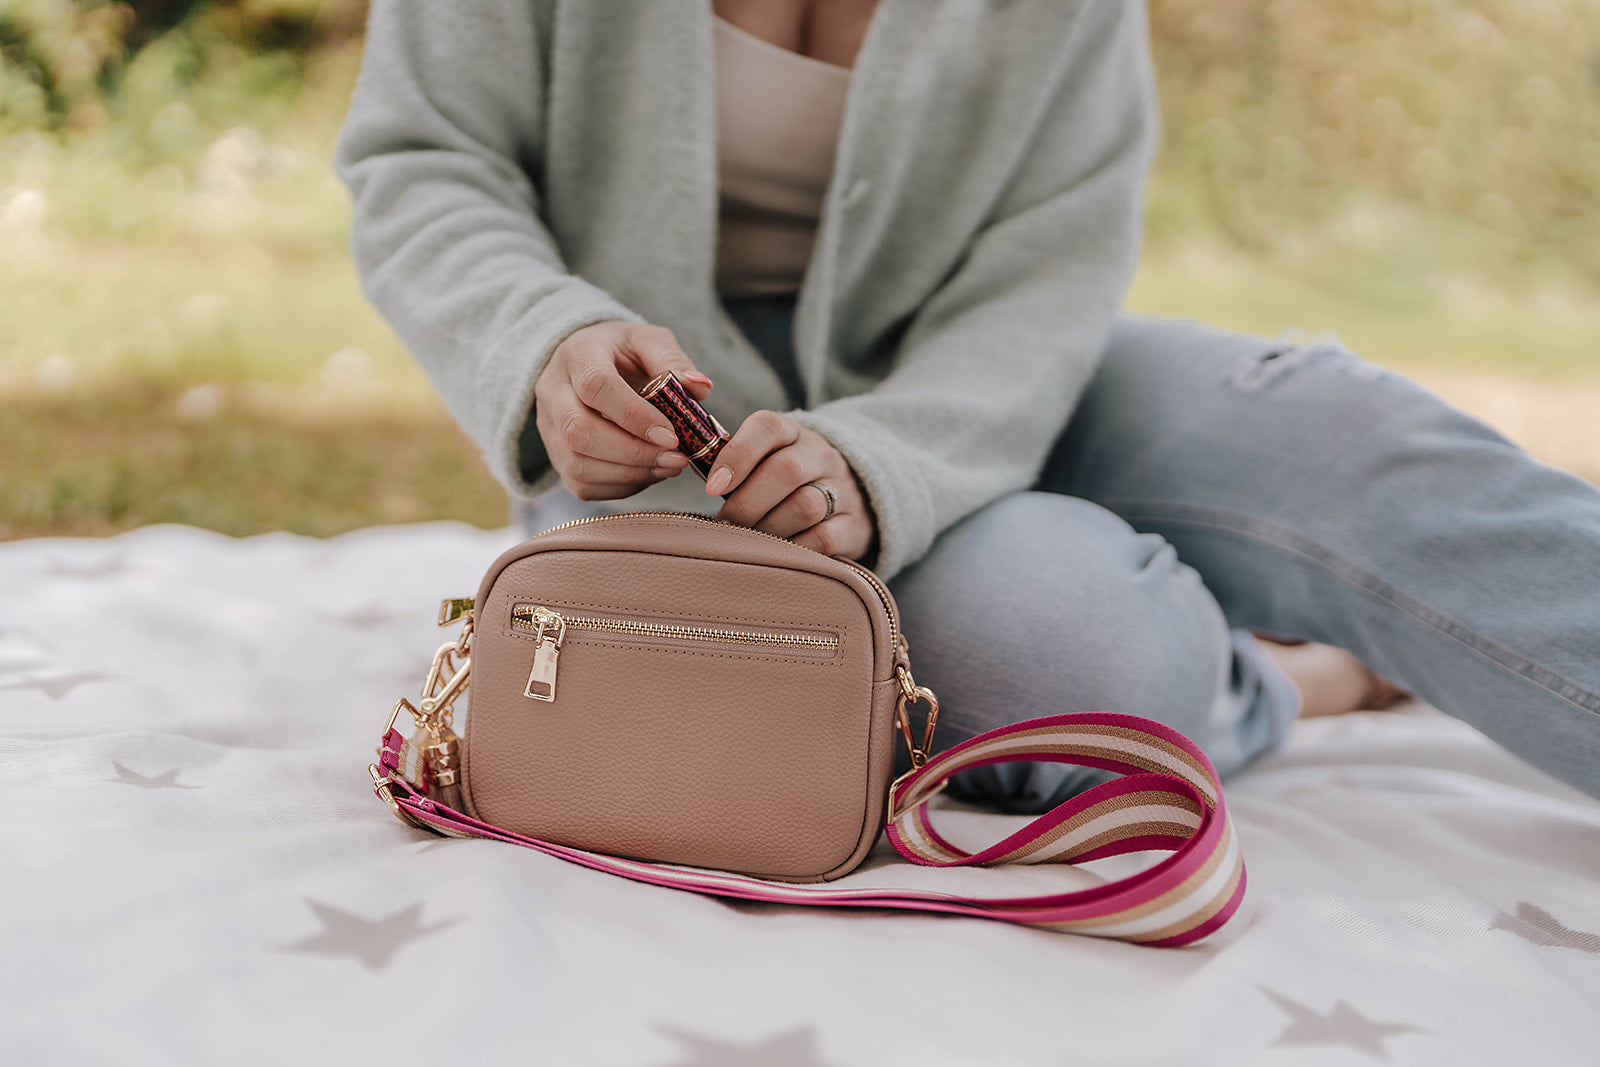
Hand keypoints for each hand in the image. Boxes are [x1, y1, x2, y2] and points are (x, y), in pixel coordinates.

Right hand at [534, 321, 714, 500]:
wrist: (588, 365)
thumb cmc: (623, 353)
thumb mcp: (649, 341)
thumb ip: (673, 360)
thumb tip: (699, 386)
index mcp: (576, 354)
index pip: (596, 387)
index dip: (635, 416)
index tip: (671, 435)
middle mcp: (552, 392)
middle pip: (579, 432)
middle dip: (633, 453)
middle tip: (675, 458)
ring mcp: (548, 427)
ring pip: (577, 465)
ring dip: (629, 474)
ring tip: (668, 466)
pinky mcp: (555, 456)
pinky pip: (581, 484)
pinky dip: (621, 487)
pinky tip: (649, 473)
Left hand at [706, 410, 877, 561]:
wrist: (857, 493)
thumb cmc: (788, 481)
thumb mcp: (768, 459)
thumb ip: (734, 461)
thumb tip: (693, 470)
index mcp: (793, 432)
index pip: (768, 427)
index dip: (738, 455)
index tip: (712, 487)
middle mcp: (821, 455)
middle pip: (786, 470)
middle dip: (747, 503)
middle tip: (725, 526)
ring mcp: (843, 488)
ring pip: (805, 505)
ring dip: (768, 529)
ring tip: (747, 543)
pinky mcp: (856, 524)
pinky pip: (824, 538)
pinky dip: (794, 550)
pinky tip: (776, 556)